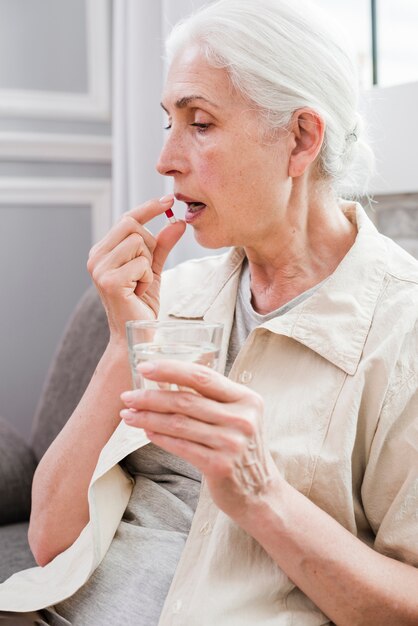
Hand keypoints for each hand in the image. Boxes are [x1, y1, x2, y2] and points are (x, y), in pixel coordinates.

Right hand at [87, 197, 185, 340]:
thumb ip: (162, 245)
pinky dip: (147, 279)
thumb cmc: (141, 304)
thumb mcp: (153, 269)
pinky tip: (138, 292)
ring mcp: (99, 268)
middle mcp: (96, 257)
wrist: (134, 334)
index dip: (148, 208)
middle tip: (145, 272)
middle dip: (148, 246)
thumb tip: (177, 221)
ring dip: (147, 265)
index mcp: (102, 251)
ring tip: (140, 285)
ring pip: (138, 244)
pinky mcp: (109, 280)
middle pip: (132, 226)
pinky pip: (141, 264)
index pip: (126, 219)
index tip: (169, 199)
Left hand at [120, 360, 278, 522]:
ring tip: (128, 415)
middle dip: (150, 397)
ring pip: (179, 423)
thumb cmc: (240, 448)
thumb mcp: (237, 416)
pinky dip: (160, 437)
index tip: (144, 367)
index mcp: (246, 399)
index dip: (170, 369)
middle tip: (127, 397)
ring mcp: (232, 442)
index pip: (202, 377)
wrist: (259, 491)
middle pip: (186, 400)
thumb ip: (210, 399)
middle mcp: (242, 418)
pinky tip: (146, 432)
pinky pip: (181, 446)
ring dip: (148, 418)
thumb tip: (164, 380)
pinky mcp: (219, 465)